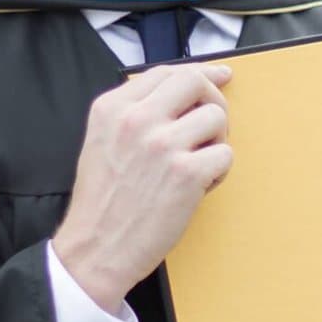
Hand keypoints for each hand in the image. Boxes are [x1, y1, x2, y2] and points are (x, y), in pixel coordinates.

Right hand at [53, 64, 232, 312]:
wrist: (95, 249)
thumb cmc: (103, 202)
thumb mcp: (102, 141)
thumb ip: (134, 113)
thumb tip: (181, 93)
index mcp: (112, 108)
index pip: (166, 73)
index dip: (199, 73)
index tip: (219, 76)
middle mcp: (137, 120)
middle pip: (196, 83)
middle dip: (214, 99)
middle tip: (211, 125)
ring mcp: (163, 145)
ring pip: (217, 118)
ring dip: (216, 141)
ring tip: (196, 165)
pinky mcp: (187, 173)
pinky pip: (226, 155)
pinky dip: (218, 172)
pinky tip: (198, 188)